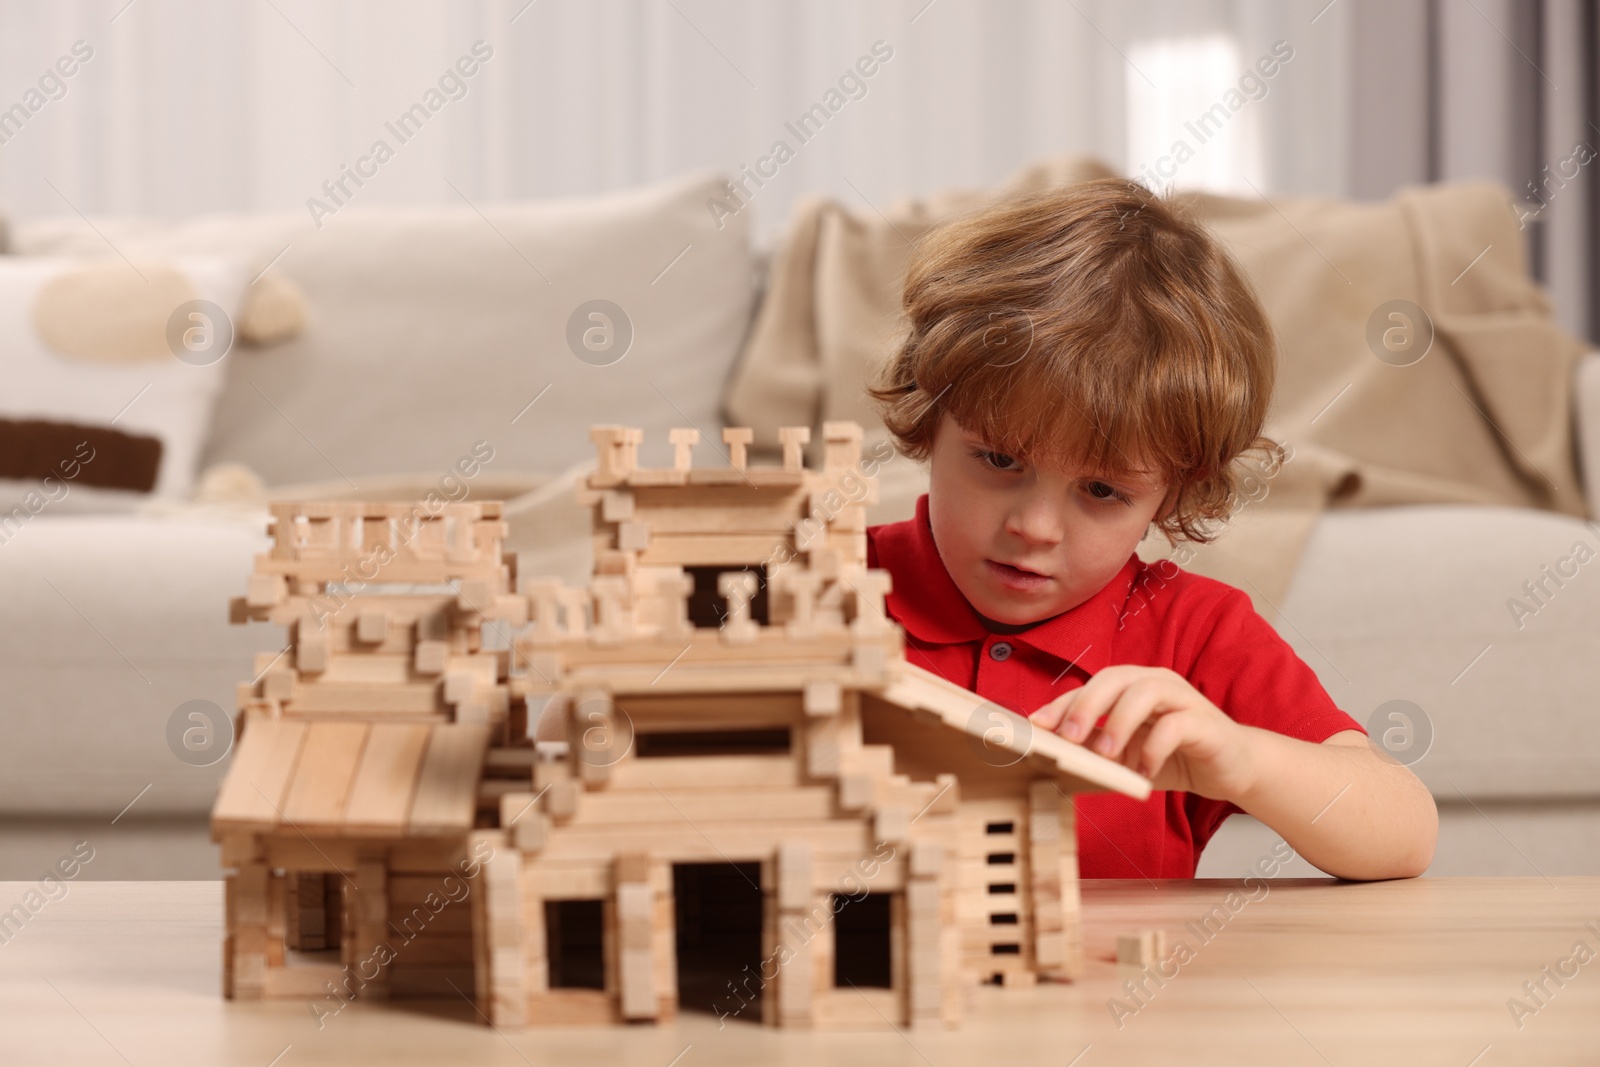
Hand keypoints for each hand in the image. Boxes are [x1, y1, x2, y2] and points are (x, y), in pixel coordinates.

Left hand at [1032, 665, 1257, 801]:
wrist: (1232, 768)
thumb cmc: (1175, 756)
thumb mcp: (1126, 755)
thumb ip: (1095, 748)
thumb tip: (1053, 754)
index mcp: (1131, 686)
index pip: (1090, 686)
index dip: (1062, 703)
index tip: (1038, 726)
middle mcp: (1155, 683)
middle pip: (1114, 678)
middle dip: (1085, 706)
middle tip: (1067, 737)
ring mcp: (1182, 698)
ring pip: (1144, 692)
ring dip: (1118, 722)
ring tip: (1105, 755)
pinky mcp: (1204, 722)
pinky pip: (1176, 724)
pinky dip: (1154, 747)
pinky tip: (1144, 771)